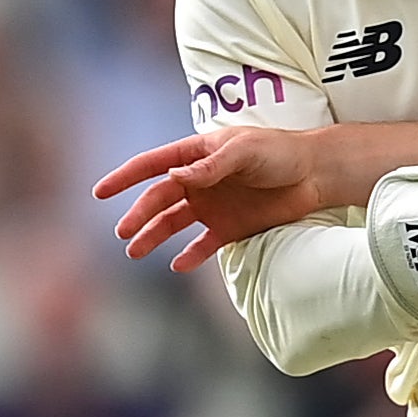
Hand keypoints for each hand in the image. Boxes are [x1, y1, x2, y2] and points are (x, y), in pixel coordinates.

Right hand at [94, 128, 326, 272]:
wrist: (317, 173)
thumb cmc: (282, 152)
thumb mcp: (245, 151)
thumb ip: (210, 167)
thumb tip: (171, 178)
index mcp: (199, 154)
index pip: (154, 164)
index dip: (125, 177)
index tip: (99, 192)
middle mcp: (201, 180)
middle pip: (160, 199)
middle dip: (139, 215)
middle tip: (123, 233)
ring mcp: (214, 204)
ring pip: (174, 223)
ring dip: (154, 236)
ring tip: (136, 252)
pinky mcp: (231, 226)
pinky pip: (202, 244)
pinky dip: (189, 255)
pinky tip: (179, 265)